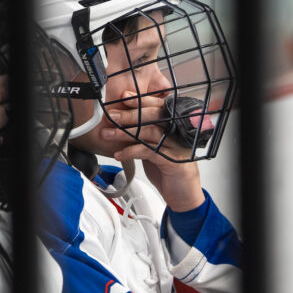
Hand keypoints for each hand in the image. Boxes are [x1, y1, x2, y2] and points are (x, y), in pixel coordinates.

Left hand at [106, 92, 203, 211]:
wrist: (183, 196)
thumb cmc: (167, 171)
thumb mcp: (153, 149)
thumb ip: (143, 136)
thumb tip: (121, 123)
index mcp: (174, 126)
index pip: (158, 107)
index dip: (141, 101)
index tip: (124, 97)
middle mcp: (177, 133)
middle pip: (153, 116)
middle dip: (130, 114)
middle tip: (112, 115)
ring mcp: (176, 146)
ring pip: (149, 132)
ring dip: (125, 132)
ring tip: (108, 134)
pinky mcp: (172, 161)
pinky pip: (148, 151)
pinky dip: (131, 151)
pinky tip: (119, 154)